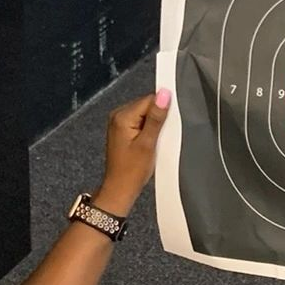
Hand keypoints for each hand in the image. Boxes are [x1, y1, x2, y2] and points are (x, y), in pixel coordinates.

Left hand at [98, 89, 170, 212]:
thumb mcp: (148, 143)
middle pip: (146, 106)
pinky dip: (148, 131)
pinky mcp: (122, 130)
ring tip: (153, 143)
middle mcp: (118, 116)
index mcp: (122, 116)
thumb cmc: (132, 171)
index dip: (162, 111)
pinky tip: (149, 144)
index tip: (167, 126)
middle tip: (159, 138)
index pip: (149, 100)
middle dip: (157, 119)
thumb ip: (156, 118)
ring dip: (153, 126)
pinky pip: (140, 123)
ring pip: (145, 115)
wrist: (120, 189)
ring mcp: (119, 123)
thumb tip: (164, 95)